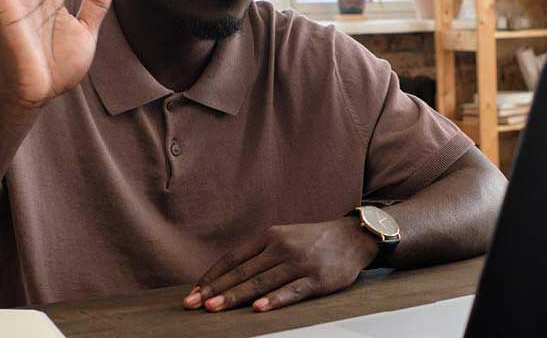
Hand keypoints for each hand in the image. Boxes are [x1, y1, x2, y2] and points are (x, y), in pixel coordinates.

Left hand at [184, 217, 378, 312]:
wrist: (353, 237)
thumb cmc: (313, 241)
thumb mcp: (284, 237)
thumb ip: (259, 254)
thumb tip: (229, 275)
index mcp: (270, 236)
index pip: (233, 258)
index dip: (212, 276)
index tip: (194, 292)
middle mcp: (281, 248)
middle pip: (242, 272)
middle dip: (215, 290)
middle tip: (193, 304)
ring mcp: (299, 264)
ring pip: (261, 282)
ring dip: (235, 296)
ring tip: (214, 308)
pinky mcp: (317, 279)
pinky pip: (291, 291)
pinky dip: (274, 300)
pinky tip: (258, 308)